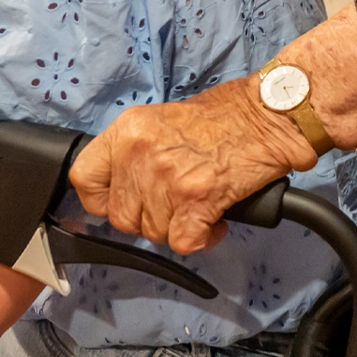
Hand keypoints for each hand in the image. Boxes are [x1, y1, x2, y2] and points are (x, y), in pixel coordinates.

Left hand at [70, 78, 314, 254]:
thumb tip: (124, 189)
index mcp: (128, 130)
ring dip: (179, 227)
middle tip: (176, 202)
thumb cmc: (226, 116)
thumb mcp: (163, 121)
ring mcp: (168, 178)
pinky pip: (184, 242)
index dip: (102, 200)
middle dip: (150, 218)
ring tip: (202, 204)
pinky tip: (215, 220)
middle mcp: (141, 153)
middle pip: (122, 217)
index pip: (86, 179)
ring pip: (154, 233)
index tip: (122, 202)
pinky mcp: (198, 199)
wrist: (271, 114)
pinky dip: (202, 238)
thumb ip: (137, 152)